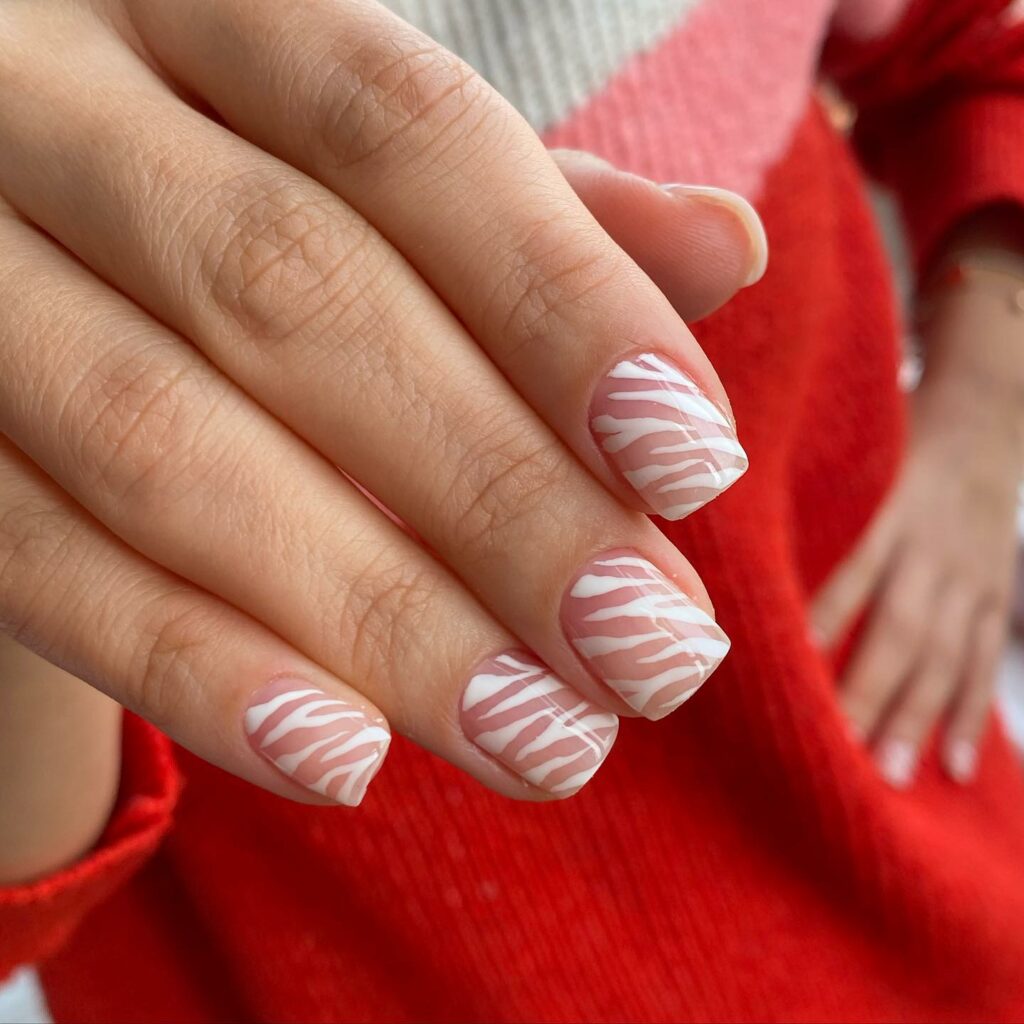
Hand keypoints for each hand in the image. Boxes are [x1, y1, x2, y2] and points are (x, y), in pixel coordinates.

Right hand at [0, 0, 765, 810]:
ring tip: (546, 739)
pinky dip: (193, 667)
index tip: (696, 465)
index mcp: (196, 5)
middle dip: (496, 495)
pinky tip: (346, 756)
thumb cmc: (233, 196)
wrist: (20, 253)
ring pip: (161, 443)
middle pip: (292, 294)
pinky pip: (32, 558)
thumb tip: (731, 245)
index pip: (400, 128)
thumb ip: (538, 215)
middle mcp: (41, 99)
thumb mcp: (376, 182)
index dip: (560, 299)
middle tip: (651, 651)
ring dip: (378, 616)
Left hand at [811, 257, 1023, 786]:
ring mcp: (972, 576)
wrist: (988, 416)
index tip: (789, 668)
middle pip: (903, 626)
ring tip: (890, 776)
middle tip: (838, 750)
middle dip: (871, 689)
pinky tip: (953, 768)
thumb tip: (712, 532)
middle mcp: (932, 548)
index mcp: (889, 512)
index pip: (853, 572)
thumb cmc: (889, 440)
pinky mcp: (996, 597)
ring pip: (947, 654)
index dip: (826, 619)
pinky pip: (984, 659)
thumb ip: (790, 492)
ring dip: (918, 717)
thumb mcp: (843, 451)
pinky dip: (969, 714)